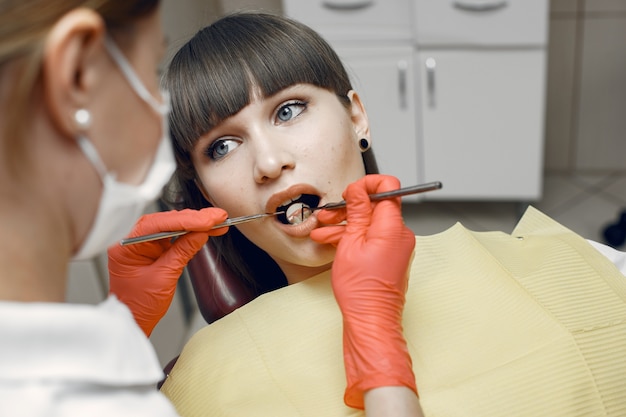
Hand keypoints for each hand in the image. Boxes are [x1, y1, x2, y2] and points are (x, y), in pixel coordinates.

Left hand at [108, 208, 227, 335]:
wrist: (134, 321)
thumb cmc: (138, 305)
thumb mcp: (164, 278)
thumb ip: (182, 252)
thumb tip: (200, 234)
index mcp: (127, 246)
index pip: (158, 224)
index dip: (186, 220)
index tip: (208, 220)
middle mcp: (132, 241)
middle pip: (166, 221)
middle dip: (194, 219)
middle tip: (218, 217)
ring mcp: (143, 244)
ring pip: (171, 225)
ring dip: (195, 223)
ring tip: (217, 222)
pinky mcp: (152, 248)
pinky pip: (172, 235)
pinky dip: (190, 232)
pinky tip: (205, 229)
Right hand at [310, 175, 416, 408]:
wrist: (370, 320)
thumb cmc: (361, 289)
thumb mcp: (350, 242)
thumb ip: (357, 211)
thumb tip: (358, 189)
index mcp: (392, 227)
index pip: (389, 187)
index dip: (367, 184)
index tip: (350, 191)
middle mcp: (400, 234)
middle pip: (377, 205)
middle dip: (350, 206)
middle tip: (330, 213)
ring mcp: (397, 246)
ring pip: (371, 222)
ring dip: (347, 223)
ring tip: (323, 230)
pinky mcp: (391, 256)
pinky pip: (373, 237)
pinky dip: (354, 236)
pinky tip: (332, 241)